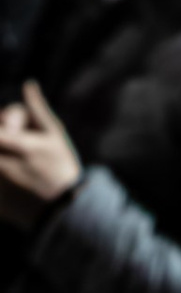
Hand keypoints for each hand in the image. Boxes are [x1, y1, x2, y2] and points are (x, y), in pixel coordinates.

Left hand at [0, 82, 78, 221]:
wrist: (62, 208)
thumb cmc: (60, 163)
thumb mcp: (53, 133)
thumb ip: (36, 109)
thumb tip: (28, 84)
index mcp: (23, 146)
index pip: (0, 130)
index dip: (2, 123)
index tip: (7, 126)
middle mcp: (7, 166)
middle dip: (1, 137)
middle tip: (8, 137)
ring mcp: (0, 186)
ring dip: (2, 155)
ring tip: (11, 153)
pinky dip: (2, 177)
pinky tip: (13, 176)